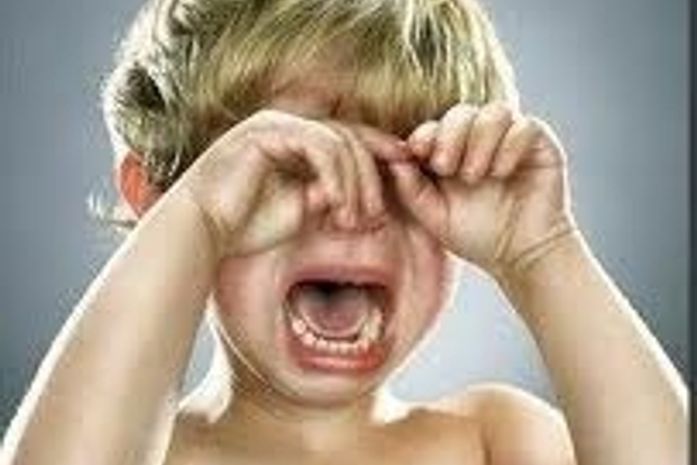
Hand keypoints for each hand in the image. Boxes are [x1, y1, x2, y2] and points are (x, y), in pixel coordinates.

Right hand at [178, 109, 405, 256]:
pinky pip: (319, 146)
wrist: (202, 233)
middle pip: (351, 139)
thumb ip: (330, 199)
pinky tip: (334, 204)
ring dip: (354, 183)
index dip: (380, 154)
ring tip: (354, 220)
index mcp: (297, 142)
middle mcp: (289, 126)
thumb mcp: (301, 213)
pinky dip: (335, 176)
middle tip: (375, 218)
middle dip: (372, 179)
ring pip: (340, 142)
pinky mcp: (267, 131)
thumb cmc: (246, 227)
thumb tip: (356, 198)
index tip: (405, 175)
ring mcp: (277, 124)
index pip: (349, 141)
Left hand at [387, 101, 575, 277]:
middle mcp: (482, 141)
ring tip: (474, 175)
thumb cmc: (478, 237)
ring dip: (479, 140)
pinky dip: (509, 145)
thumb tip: (394, 159)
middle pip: (461, 112)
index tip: (417, 151)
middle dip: (449, 136)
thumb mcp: (435, 217)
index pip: (435, 127)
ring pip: (494, 112)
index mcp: (453, 153)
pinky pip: (526, 125)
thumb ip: (412, 190)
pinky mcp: (540, 145)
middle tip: (444, 167)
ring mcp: (511, 140)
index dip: (424, 134)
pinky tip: (501, 173)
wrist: (522, 256)